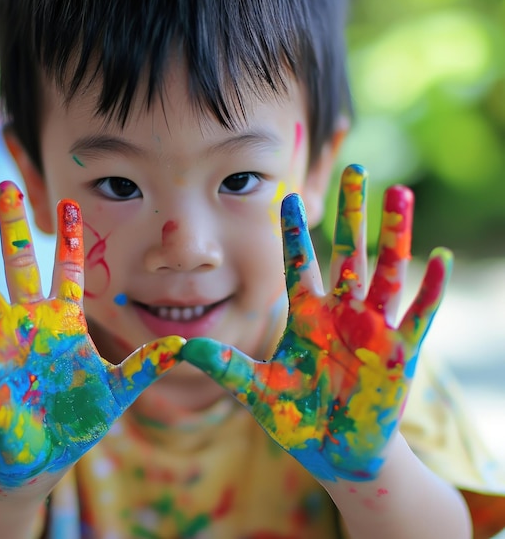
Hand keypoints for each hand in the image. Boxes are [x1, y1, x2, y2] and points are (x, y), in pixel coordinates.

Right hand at [0, 181, 183, 488]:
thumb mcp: (119, 389)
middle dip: (12, 227)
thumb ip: (146, 365)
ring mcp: (2, 342)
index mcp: (64, 322)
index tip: (71, 202)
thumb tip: (183, 345)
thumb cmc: (81, 417)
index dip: (69, 238)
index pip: (67, 270)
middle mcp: (31, 322)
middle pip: (20, 264)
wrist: (47, 454)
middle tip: (3, 185)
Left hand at [182, 164, 451, 481]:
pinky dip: (430, 291)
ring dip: (393, 236)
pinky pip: (418, 317)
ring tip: (400, 195)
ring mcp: (372, 330)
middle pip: (348, 253)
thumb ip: (224, 367)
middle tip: (355, 169)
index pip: (299, 264)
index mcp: (307, 317)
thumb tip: (179, 346)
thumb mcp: (257, 390)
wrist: (335, 451)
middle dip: (351, 213)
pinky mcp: (399, 354)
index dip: (294, 233)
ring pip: (385, 273)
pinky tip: (439, 260)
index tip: (287, 197)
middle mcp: (341, 314)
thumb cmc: (297, 417)